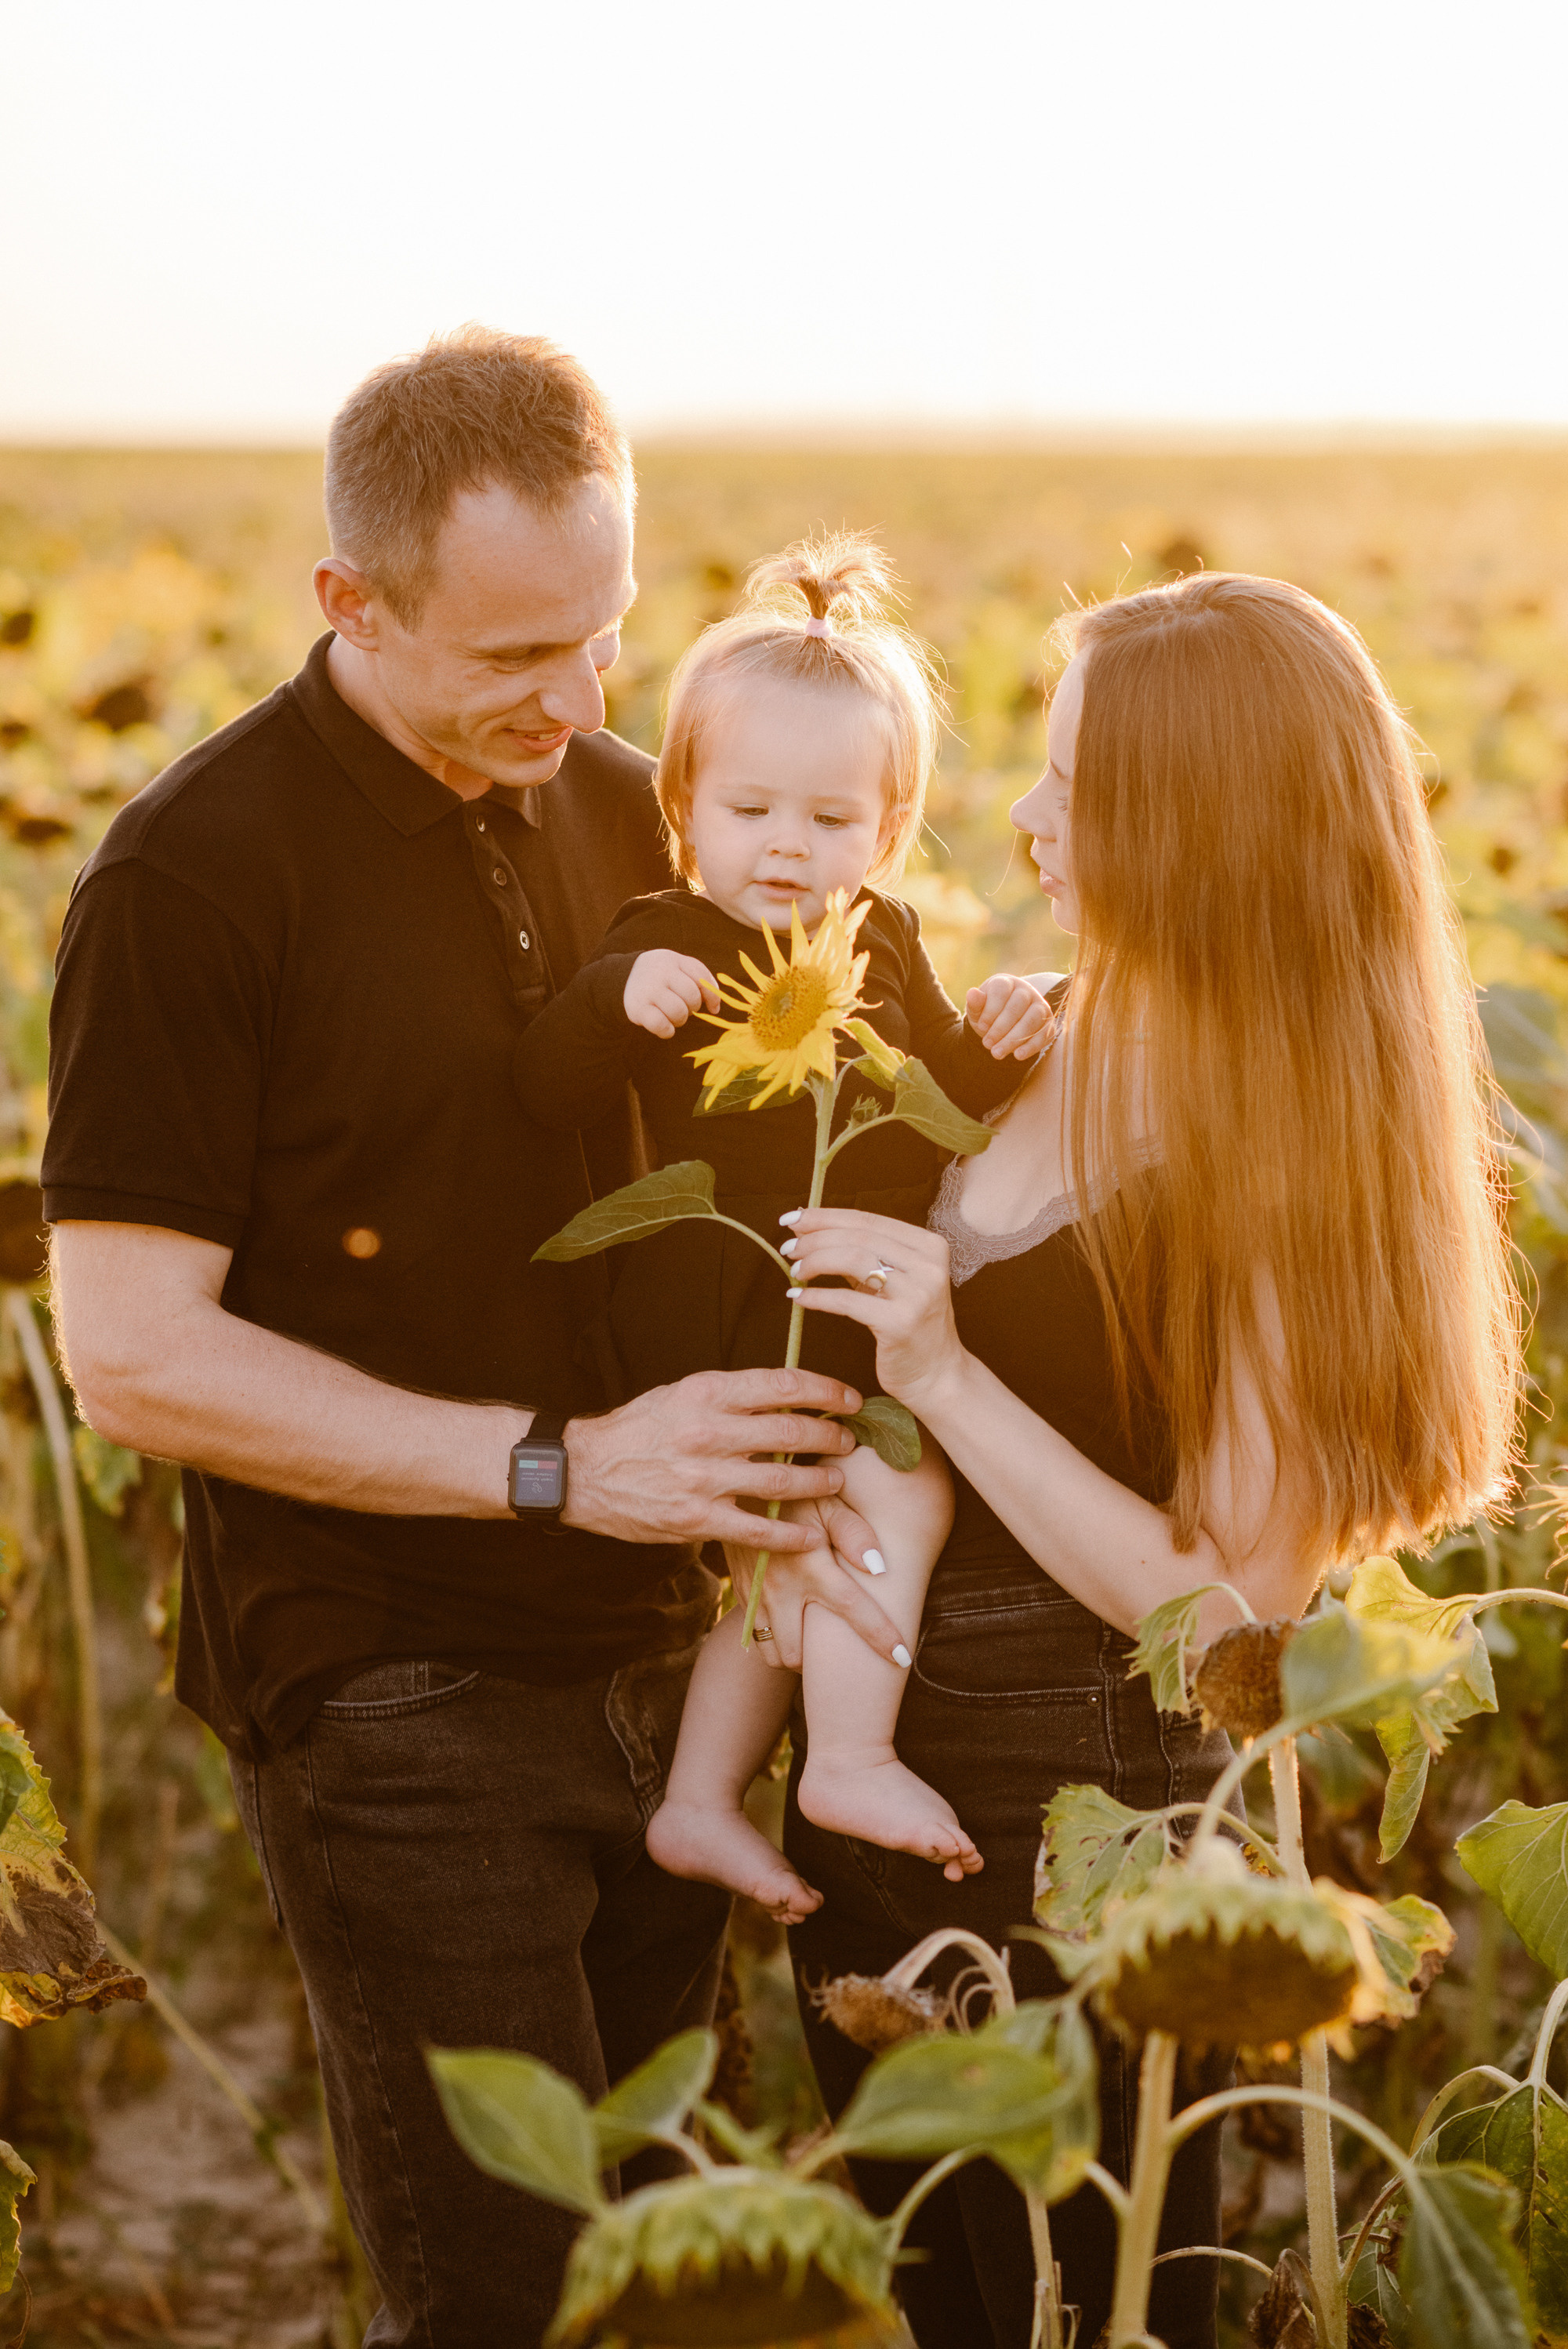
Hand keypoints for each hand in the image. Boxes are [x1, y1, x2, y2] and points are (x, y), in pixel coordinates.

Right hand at [562, 1366, 880, 1550]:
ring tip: (835, 1479)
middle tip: (847, 1440)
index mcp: (707, 1392)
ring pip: (782, 1478)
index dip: (825, 1390)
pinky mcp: (697, 1518)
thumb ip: (730, 1396)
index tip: (848, 1398)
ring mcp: (704, 1478)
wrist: (584, 1471)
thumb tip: (786, 1395)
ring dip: (819, 1481)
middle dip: (830, 1435)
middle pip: (790, 1430)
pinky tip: (811, 1534)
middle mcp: (709, 1431)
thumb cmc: (638, 1429)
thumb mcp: (681, 1394)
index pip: (782, 1384)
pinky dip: (791, 1534)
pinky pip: (758, 1529)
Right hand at [624, 950, 718, 1038]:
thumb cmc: (662, 975)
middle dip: (693, 1008)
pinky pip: (661, 1026)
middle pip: (692, 998)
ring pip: (678, 1013)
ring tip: (673, 1015)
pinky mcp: (637, 1008)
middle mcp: (660, 973)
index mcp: (673, 960)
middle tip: (683, 1007)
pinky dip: (667, 1031)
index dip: (711, 996)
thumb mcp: (680, 967)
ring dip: (680, 1020)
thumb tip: (715, 1008)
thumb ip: (702, 979)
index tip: (712, 1007)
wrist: (624, 977)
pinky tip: (665, 1027)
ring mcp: (648, 990)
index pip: (701, 979)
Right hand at [728, 1503, 908, 1670]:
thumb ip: (854, 1532)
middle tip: (841, 1648)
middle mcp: (781, 1589)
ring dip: (794, 1655)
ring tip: (814, 1640)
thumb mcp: (826, 1502)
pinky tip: (790, 1624)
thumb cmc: (794, 1495)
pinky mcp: (741, 1596)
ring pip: (773, 1654)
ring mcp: (756, 1596)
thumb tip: (879, 1566)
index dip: (880, 1637)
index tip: (902, 1658)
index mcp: (811, 1566)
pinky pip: (754, 1637)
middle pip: (800, 1655)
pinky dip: (774, 1640)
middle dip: (819, 1662)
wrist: (737, 1489)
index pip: (853, 1610)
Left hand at [780, 1209, 963, 1415]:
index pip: (868, 1219)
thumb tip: (807, 1227)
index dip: (825, 1216)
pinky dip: (818, 1297)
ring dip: (816, 1261)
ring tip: (795, 1271)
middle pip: (858, 1236)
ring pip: (854, 1259)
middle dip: (815, 1238)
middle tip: (788, 1247)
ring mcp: (918, 1293)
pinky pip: (848, 1301)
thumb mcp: (890, 1283)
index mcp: (929, 1245)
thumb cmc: (909, 1326)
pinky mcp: (901, 1323)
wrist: (938, 1376)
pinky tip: (798, 1298)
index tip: (793, 1218)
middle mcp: (929, 1264)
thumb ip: (857, 1254)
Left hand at [966, 973, 1053, 1059]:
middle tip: (987, 1045)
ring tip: (998, 1053)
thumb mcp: (978, 1011)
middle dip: (1000, 1028)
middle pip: (1017, 1006)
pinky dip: (1031, 1046)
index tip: (981, 1027)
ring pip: (1032, 1020)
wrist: (1003, 1023)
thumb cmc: (989, 1014)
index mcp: (1007, 983)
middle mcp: (1026, 991)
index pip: (1001, 991)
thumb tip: (972, 993)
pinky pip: (1044, 1034)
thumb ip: (975, 1004)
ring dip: (1014, 1039)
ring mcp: (1040, 1006)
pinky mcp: (1048, 1023)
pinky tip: (1018, 1055)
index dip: (991, 1010)